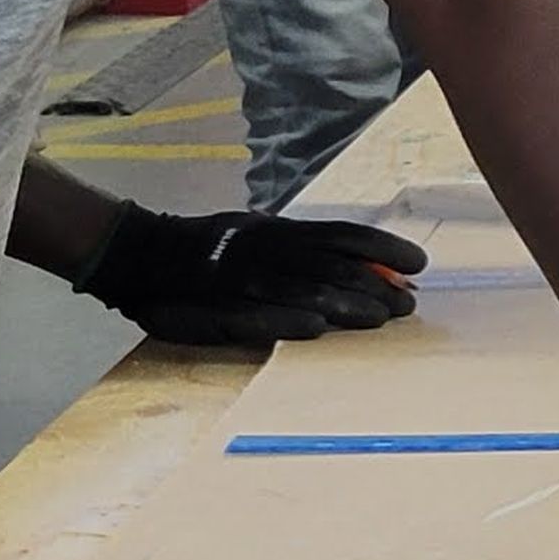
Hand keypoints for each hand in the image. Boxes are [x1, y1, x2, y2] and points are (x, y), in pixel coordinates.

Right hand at [75, 207, 423, 346]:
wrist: (140, 254)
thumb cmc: (208, 248)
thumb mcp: (255, 234)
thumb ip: (298, 247)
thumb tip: (353, 258)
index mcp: (277, 231)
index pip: (340, 234)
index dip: (381, 248)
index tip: (418, 262)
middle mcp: (266, 250)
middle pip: (329, 265)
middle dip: (373, 282)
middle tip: (409, 301)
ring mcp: (241, 279)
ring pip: (300, 290)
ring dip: (344, 303)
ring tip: (382, 317)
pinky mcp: (216, 307)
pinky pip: (255, 316)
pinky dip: (285, 320)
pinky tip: (317, 328)